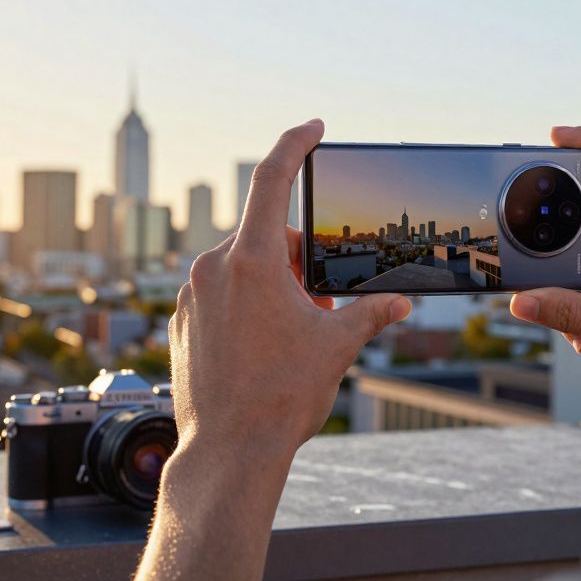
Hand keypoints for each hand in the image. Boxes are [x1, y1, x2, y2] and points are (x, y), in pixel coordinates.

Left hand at [168, 119, 411, 455]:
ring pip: (241, 266)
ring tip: (297, 327)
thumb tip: (400, 302)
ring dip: (274, 282)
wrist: (228, 452)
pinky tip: (265, 342)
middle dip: (299, 257)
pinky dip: (247, 303)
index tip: (313, 129)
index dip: (295, 144)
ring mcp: (191, 295)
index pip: (271, 179)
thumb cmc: (280, 398)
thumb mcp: (336, 347)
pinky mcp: (181, 321)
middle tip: (323, 298)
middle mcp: (212, 268)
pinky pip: (219, 293)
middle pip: (264, 236)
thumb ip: (370, 312)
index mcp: (251, 261)